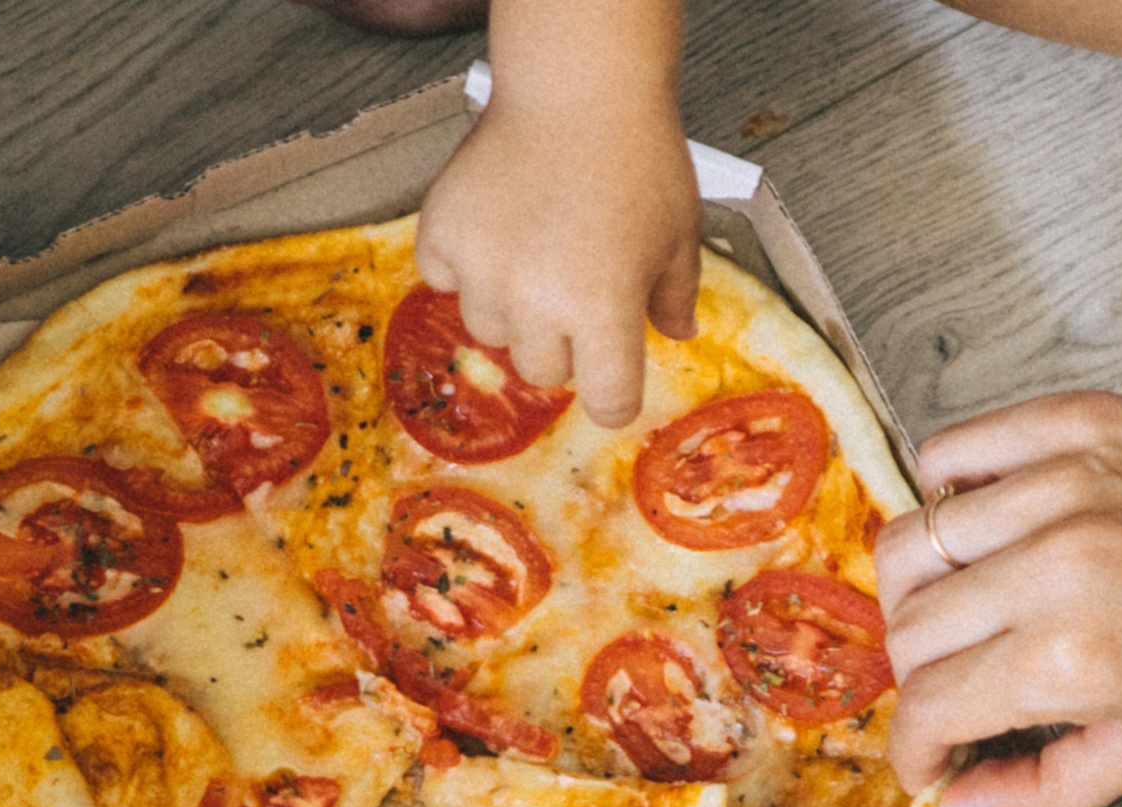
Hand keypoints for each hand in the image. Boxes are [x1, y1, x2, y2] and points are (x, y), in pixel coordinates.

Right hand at [417, 87, 700, 426]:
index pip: (608, 403)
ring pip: (490, 331)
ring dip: (511, 307)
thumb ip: (676, 294)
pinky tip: (497, 231)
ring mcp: (484, 271)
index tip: (613, 380)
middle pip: (543, 372)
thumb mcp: (679, 233)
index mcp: (604, 311)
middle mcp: (538, 302)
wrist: (577, 88)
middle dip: (563, 343)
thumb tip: (679, 334)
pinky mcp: (443, 235)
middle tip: (576, 289)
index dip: (615, 395)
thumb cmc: (634, 153)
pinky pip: (444, 281)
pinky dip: (463, 266)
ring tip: (535, 251)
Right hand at [875, 385, 1121, 806]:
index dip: (914, 750)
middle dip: (919, 682)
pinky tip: (982, 527)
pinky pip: (951, 452)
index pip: (928, 707)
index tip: (928, 759)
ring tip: (963, 614)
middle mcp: (1052, 566)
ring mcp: (1059, 485)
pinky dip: (945, 493)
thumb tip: (966, 801)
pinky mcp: (1072, 425)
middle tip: (957, 694)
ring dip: (920, 595)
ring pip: (912, 543)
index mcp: (1074, 658)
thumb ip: (1052, 784)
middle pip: (908, 631)